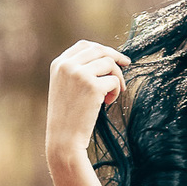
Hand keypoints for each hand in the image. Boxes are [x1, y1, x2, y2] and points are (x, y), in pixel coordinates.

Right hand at [45, 39, 130, 162]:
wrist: (63, 140)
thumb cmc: (68, 118)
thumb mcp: (66, 88)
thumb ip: (78, 71)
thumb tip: (106, 59)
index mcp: (58, 64)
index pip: (84, 45)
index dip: (102, 49)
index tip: (115, 56)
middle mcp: (67, 65)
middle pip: (99, 50)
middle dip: (116, 57)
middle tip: (127, 65)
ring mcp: (79, 74)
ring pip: (109, 63)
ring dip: (116, 78)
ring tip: (111, 95)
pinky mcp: (92, 86)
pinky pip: (114, 81)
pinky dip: (116, 91)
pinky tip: (107, 103)